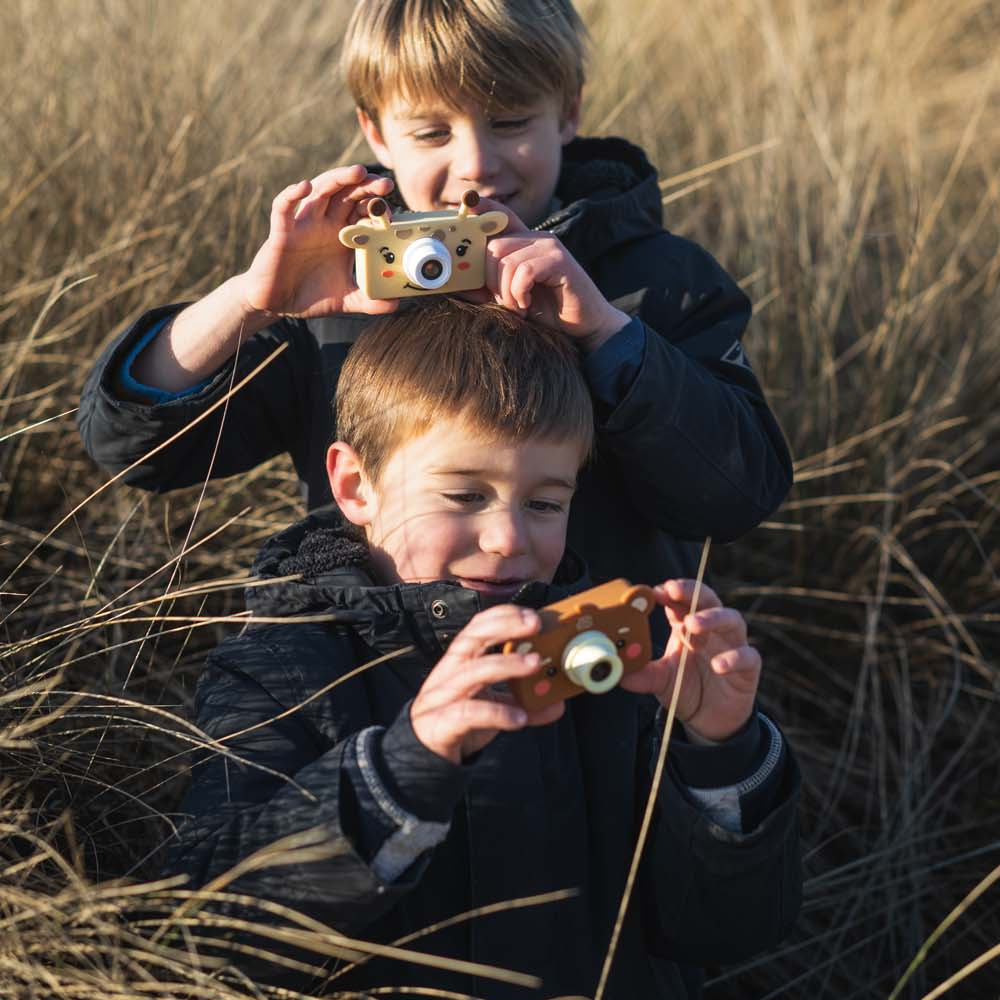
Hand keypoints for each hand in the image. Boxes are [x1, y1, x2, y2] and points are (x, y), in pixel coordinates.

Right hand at [238, 164, 399, 319]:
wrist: (277, 305)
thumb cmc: (311, 296)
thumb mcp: (347, 301)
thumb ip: (370, 301)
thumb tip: (396, 305)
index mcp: (343, 236)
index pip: (364, 211)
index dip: (378, 207)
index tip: (395, 211)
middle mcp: (325, 224)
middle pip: (347, 194)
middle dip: (366, 185)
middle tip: (386, 183)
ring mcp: (304, 225)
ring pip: (321, 191)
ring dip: (339, 178)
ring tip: (359, 172)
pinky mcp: (281, 233)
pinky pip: (283, 208)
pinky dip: (292, 194)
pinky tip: (304, 186)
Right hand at [410, 604, 564, 763]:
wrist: (423, 754)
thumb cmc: (456, 721)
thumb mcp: (492, 706)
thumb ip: (521, 703)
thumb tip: (556, 704)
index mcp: (459, 663)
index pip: (476, 628)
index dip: (502, 616)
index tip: (531, 615)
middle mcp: (448, 674)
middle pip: (472, 639)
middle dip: (503, 627)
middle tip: (534, 626)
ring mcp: (442, 698)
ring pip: (472, 672)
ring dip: (506, 665)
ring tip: (535, 664)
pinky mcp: (442, 724)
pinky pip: (469, 713)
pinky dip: (497, 713)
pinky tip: (519, 718)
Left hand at [467, 200, 629, 352]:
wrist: (585, 327)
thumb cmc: (549, 312)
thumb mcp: (510, 300)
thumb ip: (486, 290)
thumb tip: (456, 284)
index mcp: (524, 244)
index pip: (499, 217)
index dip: (482, 209)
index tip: (464, 205)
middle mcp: (536, 239)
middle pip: (493, 246)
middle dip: (492, 281)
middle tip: (505, 302)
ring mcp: (549, 246)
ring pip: (505, 260)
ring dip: (506, 292)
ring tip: (518, 307)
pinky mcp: (559, 260)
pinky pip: (524, 271)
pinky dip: (519, 293)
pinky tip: (527, 305)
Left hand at [620, 579, 760, 742]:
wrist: (708, 720)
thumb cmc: (683, 689)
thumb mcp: (659, 681)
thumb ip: (642, 675)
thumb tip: (619, 673)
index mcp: (687, 626)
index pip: (681, 600)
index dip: (671, 592)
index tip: (655, 591)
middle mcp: (712, 630)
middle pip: (708, 599)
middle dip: (692, 592)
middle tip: (674, 591)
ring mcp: (733, 645)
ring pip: (732, 620)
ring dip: (713, 618)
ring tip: (693, 625)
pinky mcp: (749, 667)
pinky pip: (748, 656)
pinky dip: (734, 658)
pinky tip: (718, 665)